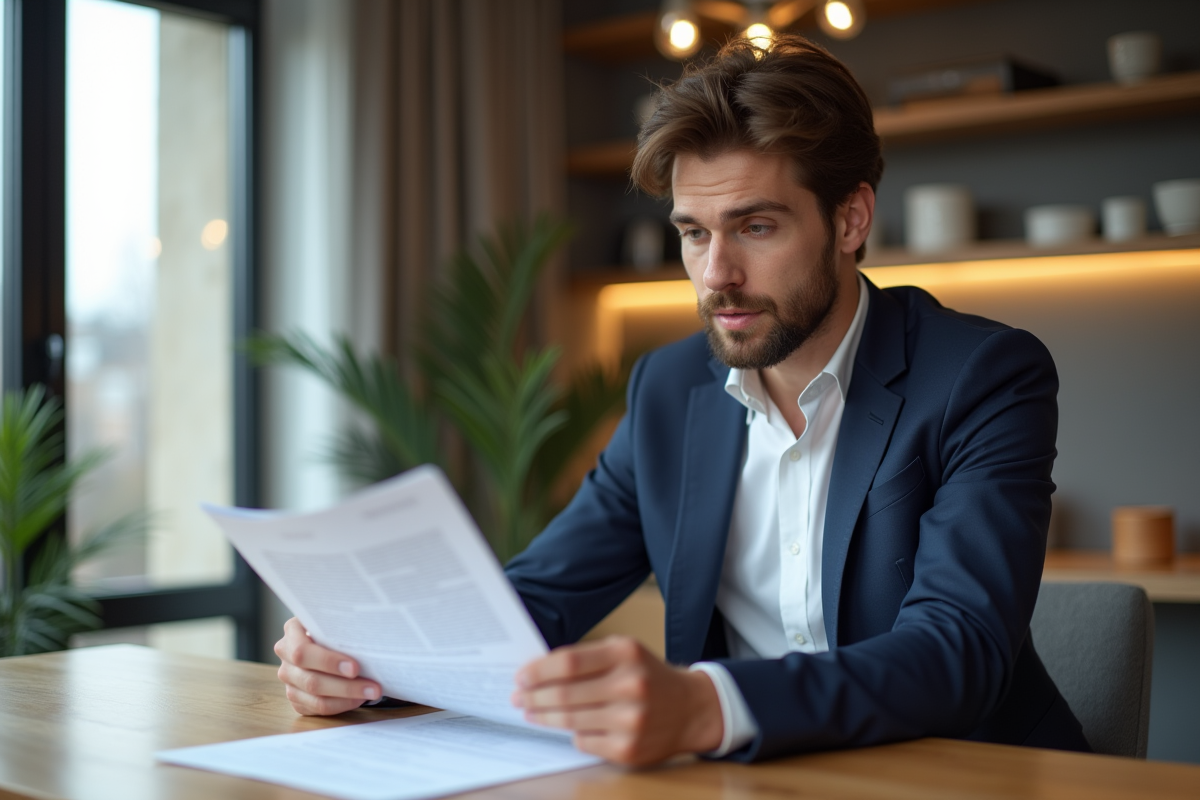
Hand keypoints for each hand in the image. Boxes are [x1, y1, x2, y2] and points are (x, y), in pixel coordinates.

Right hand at [274, 617, 381, 714]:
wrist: (327, 636)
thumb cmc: (334, 625)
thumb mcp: (335, 618)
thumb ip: (343, 625)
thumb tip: (369, 634)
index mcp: (292, 632)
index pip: (303, 652)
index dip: (328, 662)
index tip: (355, 667)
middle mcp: (286, 658)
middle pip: (311, 681)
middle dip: (345, 686)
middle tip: (373, 687)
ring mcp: (290, 681)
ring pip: (316, 699)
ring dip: (348, 699)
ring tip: (372, 693)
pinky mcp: (297, 699)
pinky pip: (319, 709)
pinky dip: (342, 705)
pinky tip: (360, 698)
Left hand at [511, 635, 722, 765]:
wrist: (691, 708)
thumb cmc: (647, 676)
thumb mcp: (625, 652)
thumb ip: (587, 658)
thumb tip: (538, 672)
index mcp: (626, 654)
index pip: (569, 662)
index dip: (539, 671)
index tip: (521, 676)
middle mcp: (630, 686)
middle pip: (565, 693)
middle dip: (534, 697)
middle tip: (518, 698)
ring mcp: (630, 720)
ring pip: (569, 720)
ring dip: (543, 717)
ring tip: (531, 712)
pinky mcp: (629, 749)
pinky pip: (584, 742)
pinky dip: (572, 734)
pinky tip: (568, 727)